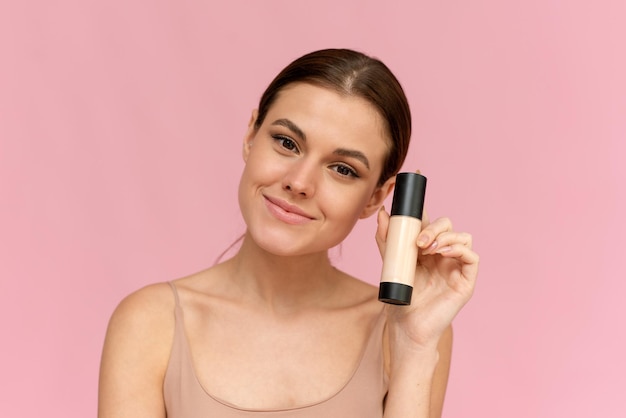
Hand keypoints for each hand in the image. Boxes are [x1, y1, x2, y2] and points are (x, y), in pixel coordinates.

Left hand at [375, 206, 478, 349]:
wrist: (407, 325)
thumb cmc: (402, 298)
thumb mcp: (391, 263)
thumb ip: (387, 240)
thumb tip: (382, 214)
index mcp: (427, 250)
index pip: (432, 224)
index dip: (425, 216)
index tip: (411, 214)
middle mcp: (444, 256)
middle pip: (449, 227)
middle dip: (434, 228)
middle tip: (419, 241)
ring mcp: (456, 267)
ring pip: (463, 238)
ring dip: (446, 238)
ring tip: (428, 249)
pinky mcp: (466, 281)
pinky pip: (472, 258)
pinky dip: (460, 250)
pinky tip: (443, 254)